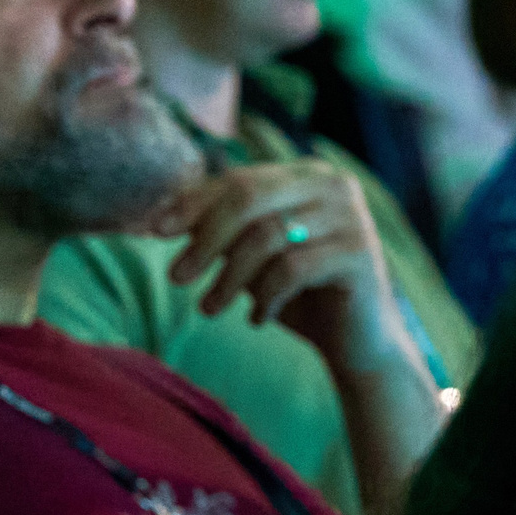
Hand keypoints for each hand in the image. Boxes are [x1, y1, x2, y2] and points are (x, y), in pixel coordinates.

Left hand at [151, 162, 408, 369]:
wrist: (356, 340)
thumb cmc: (294, 292)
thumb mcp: (248, 256)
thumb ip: (217, 230)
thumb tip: (159, 217)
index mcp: (304, 175)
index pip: (237, 179)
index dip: (192, 203)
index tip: (155, 230)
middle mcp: (333, 185)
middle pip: (248, 197)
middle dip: (205, 238)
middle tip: (175, 277)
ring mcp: (352, 216)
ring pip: (266, 236)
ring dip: (228, 278)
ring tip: (208, 309)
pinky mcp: (360, 253)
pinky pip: (292, 269)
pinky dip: (264, 297)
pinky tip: (256, 320)